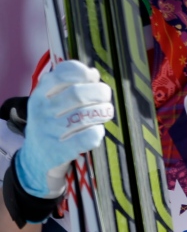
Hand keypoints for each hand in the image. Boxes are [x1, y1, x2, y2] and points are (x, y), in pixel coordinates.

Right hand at [17, 60, 112, 197]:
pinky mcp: (59, 151)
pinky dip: (98, 132)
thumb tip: (93, 73)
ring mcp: (49, 131)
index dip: (83, 73)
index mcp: (40, 94)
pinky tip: (96, 131)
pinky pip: (89, 137)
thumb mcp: (53, 101)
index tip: (92, 78)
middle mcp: (42, 111)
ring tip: (104, 113)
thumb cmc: (53, 122)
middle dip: (100, 92)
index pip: (62, 74)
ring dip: (103, 112)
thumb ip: (72, 84)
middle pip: (78, 94)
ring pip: (85, 115)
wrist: (36, 158)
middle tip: (105, 97)